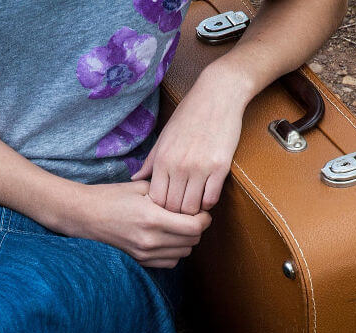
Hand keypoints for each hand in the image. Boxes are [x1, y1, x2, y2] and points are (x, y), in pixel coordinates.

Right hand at [47, 180, 211, 267]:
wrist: (83, 215)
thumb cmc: (111, 197)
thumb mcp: (141, 187)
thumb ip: (168, 193)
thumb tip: (192, 198)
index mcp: (152, 218)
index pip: (195, 226)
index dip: (204, 218)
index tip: (201, 211)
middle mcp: (150, 240)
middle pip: (193, 241)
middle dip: (197, 228)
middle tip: (191, 216)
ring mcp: (145, 254)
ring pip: (184, 253)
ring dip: (187, 240)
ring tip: (178, 226)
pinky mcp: (140, 261)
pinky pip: (170, 262)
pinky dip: (175, 251)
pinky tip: (167, 238)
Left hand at [131, 62, 252, 214]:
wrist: (217, 96)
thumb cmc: (189, 115)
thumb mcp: (164, 137)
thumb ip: (150, 161)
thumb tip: (135, 178)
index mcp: (162, 159)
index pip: (156, 199)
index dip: (161, 207)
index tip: (167, 205)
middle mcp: (179, 165)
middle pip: (173, 207)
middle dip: (176, 213)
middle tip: (181, 210)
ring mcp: (200, 167)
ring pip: (192, 207)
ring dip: (193, 210)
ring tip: (194, 204)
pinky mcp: (220, 167)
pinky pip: (211, 198)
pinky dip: (209, 202)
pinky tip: (207, 194)